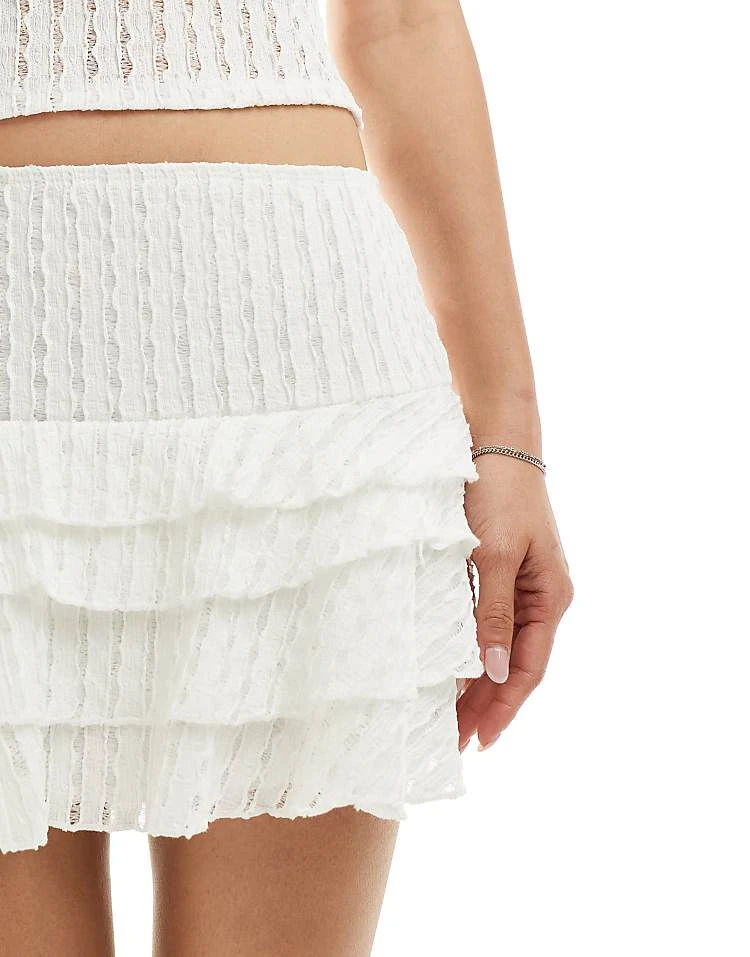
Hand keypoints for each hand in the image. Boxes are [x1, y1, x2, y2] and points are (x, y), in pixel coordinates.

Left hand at [456, 452, 573, 750]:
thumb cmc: (498, 493)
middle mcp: (539, 597)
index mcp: (550, 597)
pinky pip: (484, 623)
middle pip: (512, 663)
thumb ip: (492, 614)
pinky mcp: (496, 571)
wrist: (492, 439)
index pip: (527, 668)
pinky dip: (466, 649)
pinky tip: (446, 667)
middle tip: (452, 741)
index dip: (504, 707)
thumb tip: (489, 672)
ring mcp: (519, 584)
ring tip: (446, 716)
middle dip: (484, 703)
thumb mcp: (494, 556)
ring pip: (496, 647)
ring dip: (473, 681)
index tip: (479, 742)